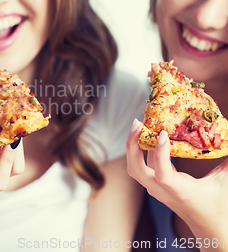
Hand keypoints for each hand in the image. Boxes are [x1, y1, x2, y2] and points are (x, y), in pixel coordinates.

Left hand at [126, 119, 227, 241]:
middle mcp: (163, 191)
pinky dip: (141, 152)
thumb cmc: (219, 207)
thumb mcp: (226, 182)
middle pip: (136, 170)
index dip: (160, 153)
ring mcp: (156, 189)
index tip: (163, 133)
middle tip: (138, 123)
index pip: (163, 174)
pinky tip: (147, 136)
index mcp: (181, 192)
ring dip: (133, 147)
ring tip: (138, 126)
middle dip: (132, 145)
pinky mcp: (155, 186)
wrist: (210, 228)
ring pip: (135, 168)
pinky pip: (142, 167)